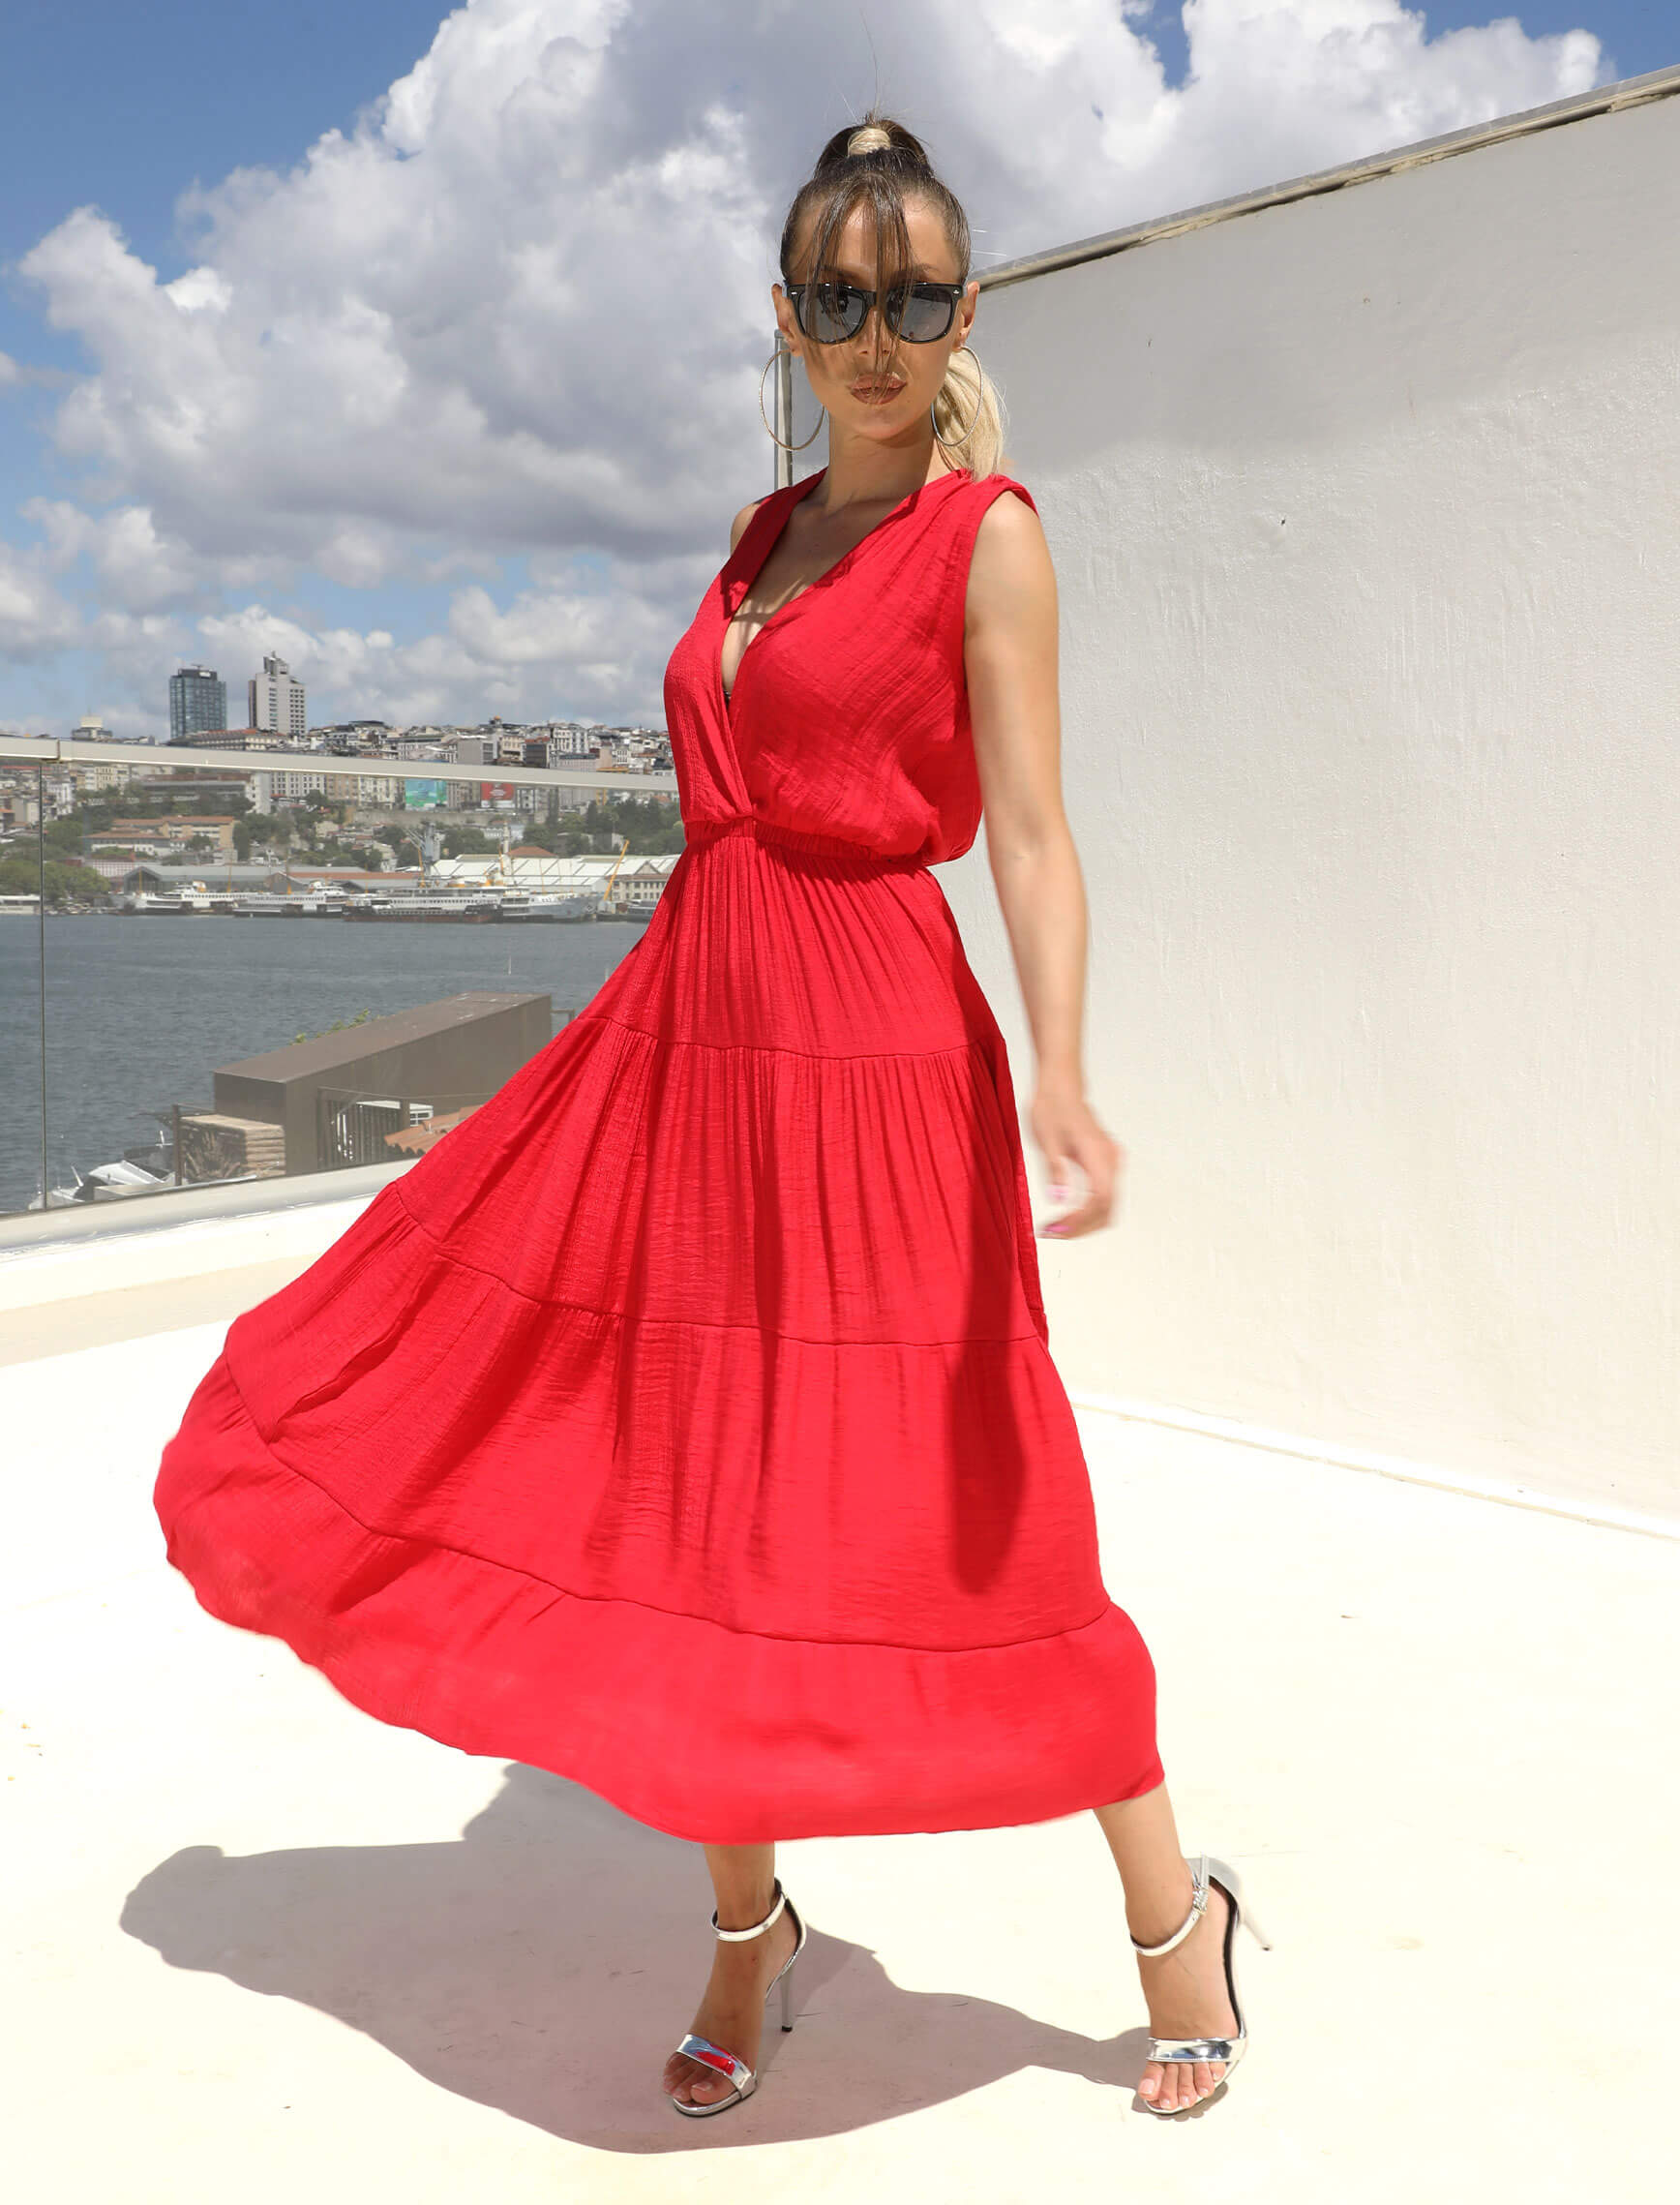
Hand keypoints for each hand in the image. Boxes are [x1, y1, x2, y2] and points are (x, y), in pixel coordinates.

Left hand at [1029, 1077, 1124, 1238]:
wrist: (1061, 1085)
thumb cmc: (1051, 1107)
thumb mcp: (1047, 1140)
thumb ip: (1055, 1170)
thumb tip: (1059, 1199)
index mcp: (1098, 1154)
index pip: (1099, 1200)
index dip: (1079, 1220)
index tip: (1055, 1229)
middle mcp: (1111, 1159)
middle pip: (1107, 1208)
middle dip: (1081, 1227)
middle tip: (1051, 1233)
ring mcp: (1111, 1161)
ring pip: (1107, 1204)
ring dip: (1084, 1221)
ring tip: (1055, 1228)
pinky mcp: (1105, 1162)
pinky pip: (1103, 1194)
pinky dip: (1088, 1210)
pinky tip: (1065, 1215)